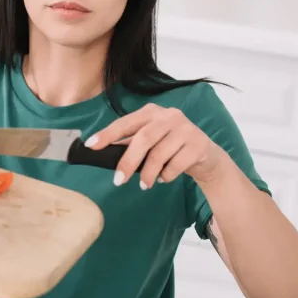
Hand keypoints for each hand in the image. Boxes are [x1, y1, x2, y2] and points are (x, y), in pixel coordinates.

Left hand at [85, 103, 227, 188]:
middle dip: (128, 162)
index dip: (108, 134)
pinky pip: (176, 164)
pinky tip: (164, 178)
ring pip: (159, 154)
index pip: (126, 122)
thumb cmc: (170, 148)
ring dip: (148, 173)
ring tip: (144, 184)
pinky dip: (166, 175)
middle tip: (119, 180)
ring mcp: (186, 128)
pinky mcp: (198, 144)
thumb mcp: (150, 142)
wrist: (206, 156)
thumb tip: (101, 152)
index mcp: (151, 112)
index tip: (91, 145)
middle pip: (143, 139)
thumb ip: (129, 144)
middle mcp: (169, 116)